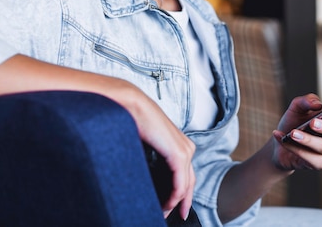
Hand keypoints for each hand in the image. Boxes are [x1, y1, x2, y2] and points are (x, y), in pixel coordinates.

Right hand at [128, 89, 195, 219]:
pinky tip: (166, 206)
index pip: (185, 174)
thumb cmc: (134, 121)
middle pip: (189, 182)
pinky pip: (180, 184)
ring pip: (186, 185)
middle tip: (176, 215)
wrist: (131, 105)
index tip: (171, 206)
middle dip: (183, 202)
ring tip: (164, 213)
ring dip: (176, 202)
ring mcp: (185, 150)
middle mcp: (186, 147)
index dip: (181, 192)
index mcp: (179, 143)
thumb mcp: (146, 145)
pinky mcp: (178, 154)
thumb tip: (146, 174)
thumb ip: (152, 158)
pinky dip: (174, 198)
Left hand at [271, 94, 321, 170]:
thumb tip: (317, 105)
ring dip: (307, 140)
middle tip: (313, 122)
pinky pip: (309, 158)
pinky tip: (282, 139)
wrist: (280, 143)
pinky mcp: (319, 164)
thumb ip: (306, 101)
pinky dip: (293, 147)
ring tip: (293, 133)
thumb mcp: (297, 108)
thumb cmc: (294, 123)